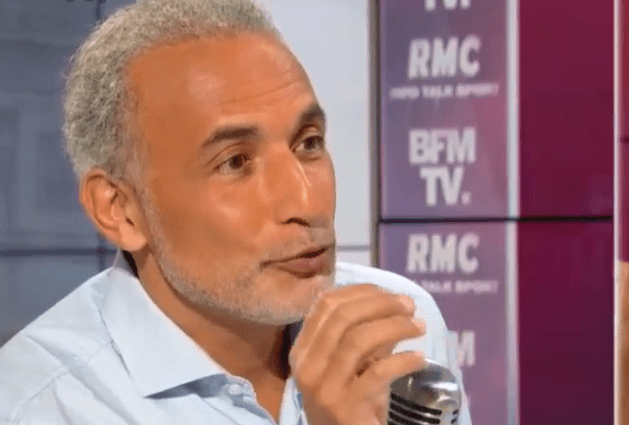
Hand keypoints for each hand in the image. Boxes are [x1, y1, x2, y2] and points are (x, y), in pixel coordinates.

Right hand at [289, 284, 426, 424]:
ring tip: (419, 327)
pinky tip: (419, 358)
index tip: (390, 292)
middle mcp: (307, 366)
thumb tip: (398, 303)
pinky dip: (402, 360)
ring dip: (395, 327)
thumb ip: (369, 334)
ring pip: (358, 340)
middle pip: (342, 317)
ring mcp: (323, 387)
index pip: (326, 304)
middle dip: (381, 304)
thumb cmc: (353, 403)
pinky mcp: (345, 408)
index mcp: (303, 350)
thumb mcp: (357, 364)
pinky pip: (377, 373)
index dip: (360, 292)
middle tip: (409, 305)